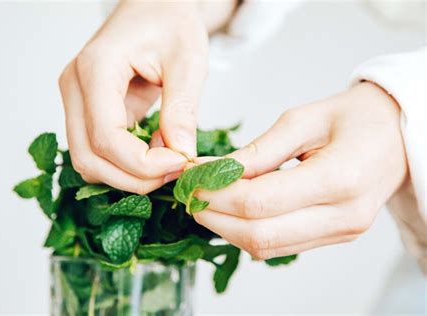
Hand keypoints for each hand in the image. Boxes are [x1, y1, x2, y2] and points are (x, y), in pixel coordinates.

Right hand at [58, 1, 235, 193]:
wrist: (156, 9)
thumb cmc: (171, 24)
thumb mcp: (188, 62)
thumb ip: (182, 109)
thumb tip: (182, 156)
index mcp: (96, 69)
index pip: (106, 137)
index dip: (143, 163)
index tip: (180, 163)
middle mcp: (75, 87)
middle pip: (89, 158)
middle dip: (134, 177)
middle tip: (175, 171)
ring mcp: (76, 101)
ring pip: (88, 161)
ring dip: (128, 174)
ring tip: (167, 160)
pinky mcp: (87, 111)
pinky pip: (97, 151)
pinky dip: (125, 164)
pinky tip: (156, 151)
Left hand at [193, 82, 407, 258]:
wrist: (396, 135)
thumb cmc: (354, 118)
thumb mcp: (303, 119)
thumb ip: (258, 151)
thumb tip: (213, 171)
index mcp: (340, 178)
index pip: (260, 201)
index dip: (216, 193)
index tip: (190, 178)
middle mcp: (344, 216)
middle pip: (258, 234)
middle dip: (214, 216)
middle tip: (189, 193)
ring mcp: (340, 232)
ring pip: (266, 247)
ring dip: (226, 229)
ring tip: (204, 201)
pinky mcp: (333, 237)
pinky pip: (279, 246)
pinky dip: (247, 232)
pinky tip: (231, 211)